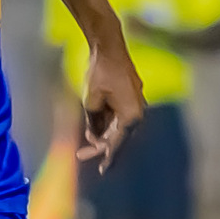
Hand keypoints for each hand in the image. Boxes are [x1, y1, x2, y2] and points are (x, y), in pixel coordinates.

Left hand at [74, 37, 146, 172]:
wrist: (109, 47)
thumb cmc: (100, 73)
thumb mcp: (90, 101)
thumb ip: (93, 121)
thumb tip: (95, 133)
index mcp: (131, 116)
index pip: (117, 143)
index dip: (107, 157)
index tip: (102, 171)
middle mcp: (137, 112)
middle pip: (119, 137)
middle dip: (100, 146)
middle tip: (82, 155)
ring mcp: (136, 104)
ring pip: (118, 128)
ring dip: (102, 134)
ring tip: (85, 140)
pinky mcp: (131, 98)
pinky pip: (119, 117)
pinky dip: (107, 123)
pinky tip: (93, 127)